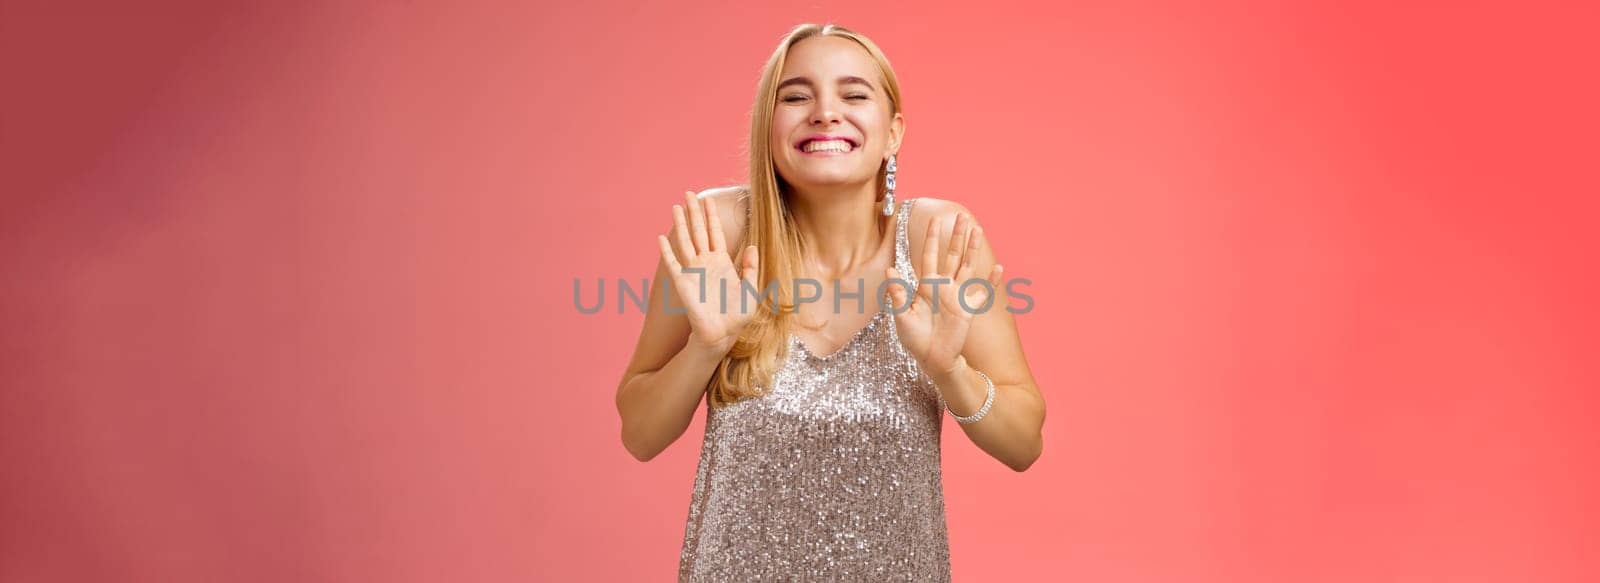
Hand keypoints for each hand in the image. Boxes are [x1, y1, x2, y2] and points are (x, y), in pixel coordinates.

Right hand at [658, 191, 760, 353]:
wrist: (723, 333)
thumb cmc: (737, 315)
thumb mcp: (751, 289)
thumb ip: (751, 268)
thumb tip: (752, 246)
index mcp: (722, 262)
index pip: (715, 232)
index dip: (711, 216)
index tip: (708, 199)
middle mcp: (706, 263)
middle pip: (699, 231)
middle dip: (694, 212)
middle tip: (689, 193)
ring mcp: (693, 271)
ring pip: (686, 241)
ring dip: (681, 224)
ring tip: (675, 207)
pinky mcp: (683, 283)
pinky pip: (673, 264)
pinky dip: (667, 251)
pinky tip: (662, 238)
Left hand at [884, 213, 1003, 376]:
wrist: (931, 358)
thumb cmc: (914, 339)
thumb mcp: (901, 316)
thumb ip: (897, 293)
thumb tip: (889, 270)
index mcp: (926, 286)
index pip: (929, 256)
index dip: (932, 238)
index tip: (934, 219)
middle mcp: (943, 287)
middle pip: (951, 255)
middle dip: (956, 236)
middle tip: (962, 216)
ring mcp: (958, 296)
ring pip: (967, 266)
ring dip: (972, 250)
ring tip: (978, 231)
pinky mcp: (968, 309)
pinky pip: (982, 292)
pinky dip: (990, 281)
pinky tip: (999, 268)